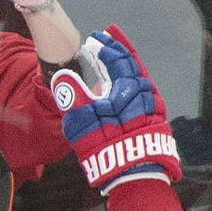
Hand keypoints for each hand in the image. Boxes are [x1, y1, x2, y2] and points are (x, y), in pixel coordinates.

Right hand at [50, 25, 180, 192]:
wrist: (132, 173)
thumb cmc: (106, 147)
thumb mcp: (82, 120)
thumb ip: (71, 95)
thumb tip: (60, 75)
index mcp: (128, 88)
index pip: (119, 58)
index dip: (107, 46)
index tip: (96, 37)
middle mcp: (143, 93)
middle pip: (132, 64)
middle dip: (118, 50)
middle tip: (108, 38)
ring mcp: (150, 106)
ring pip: (138, 78)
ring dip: (126, 66)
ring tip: (115, 60)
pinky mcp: (150, 120)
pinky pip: (141, 92)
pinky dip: (131, 83)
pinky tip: (124, 87)